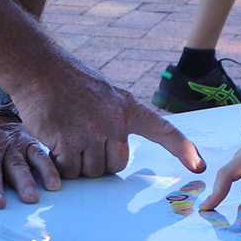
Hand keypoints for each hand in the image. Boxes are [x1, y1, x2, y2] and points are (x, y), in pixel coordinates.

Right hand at [12, 63, 205, 178]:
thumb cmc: (70, 82)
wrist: (40, 68)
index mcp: (128, 107)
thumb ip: (116, 119)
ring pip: (92, 172)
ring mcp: (92, 132)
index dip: (183, 149)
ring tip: (66, 138)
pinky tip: (54, 143)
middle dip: (100, 162)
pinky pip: (69, 170)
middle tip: (82, 143)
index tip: (200, 165)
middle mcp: (115, 121)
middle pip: (117, 165)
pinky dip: (60, 165)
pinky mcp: (68, 141)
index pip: (164, 130)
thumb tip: (118, 151)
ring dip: (77, 165)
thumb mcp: (104, 94)